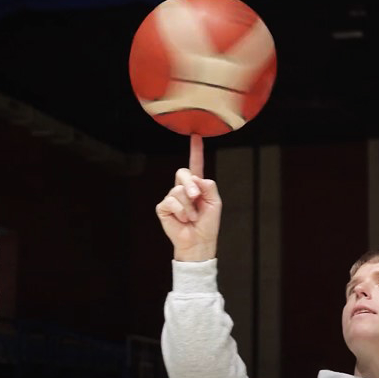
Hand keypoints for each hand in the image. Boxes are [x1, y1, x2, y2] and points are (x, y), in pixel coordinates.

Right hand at [155, 135, 220, 260]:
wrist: (199, 241)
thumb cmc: (208, 223)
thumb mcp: (215, 203)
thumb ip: (209, 187)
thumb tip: (197, 178)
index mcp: (197, 186)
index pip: (195, 165)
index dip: (195, 151)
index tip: (196, 136)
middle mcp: (183, 189)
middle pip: (182, 172)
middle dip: (191, 185)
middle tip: (197, 197)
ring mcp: (172, 197)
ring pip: (178, 190)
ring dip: (189, 206)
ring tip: (192, 217)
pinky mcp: (163, 208)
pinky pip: (170, 201)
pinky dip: (180, 211)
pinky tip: (183, 219)